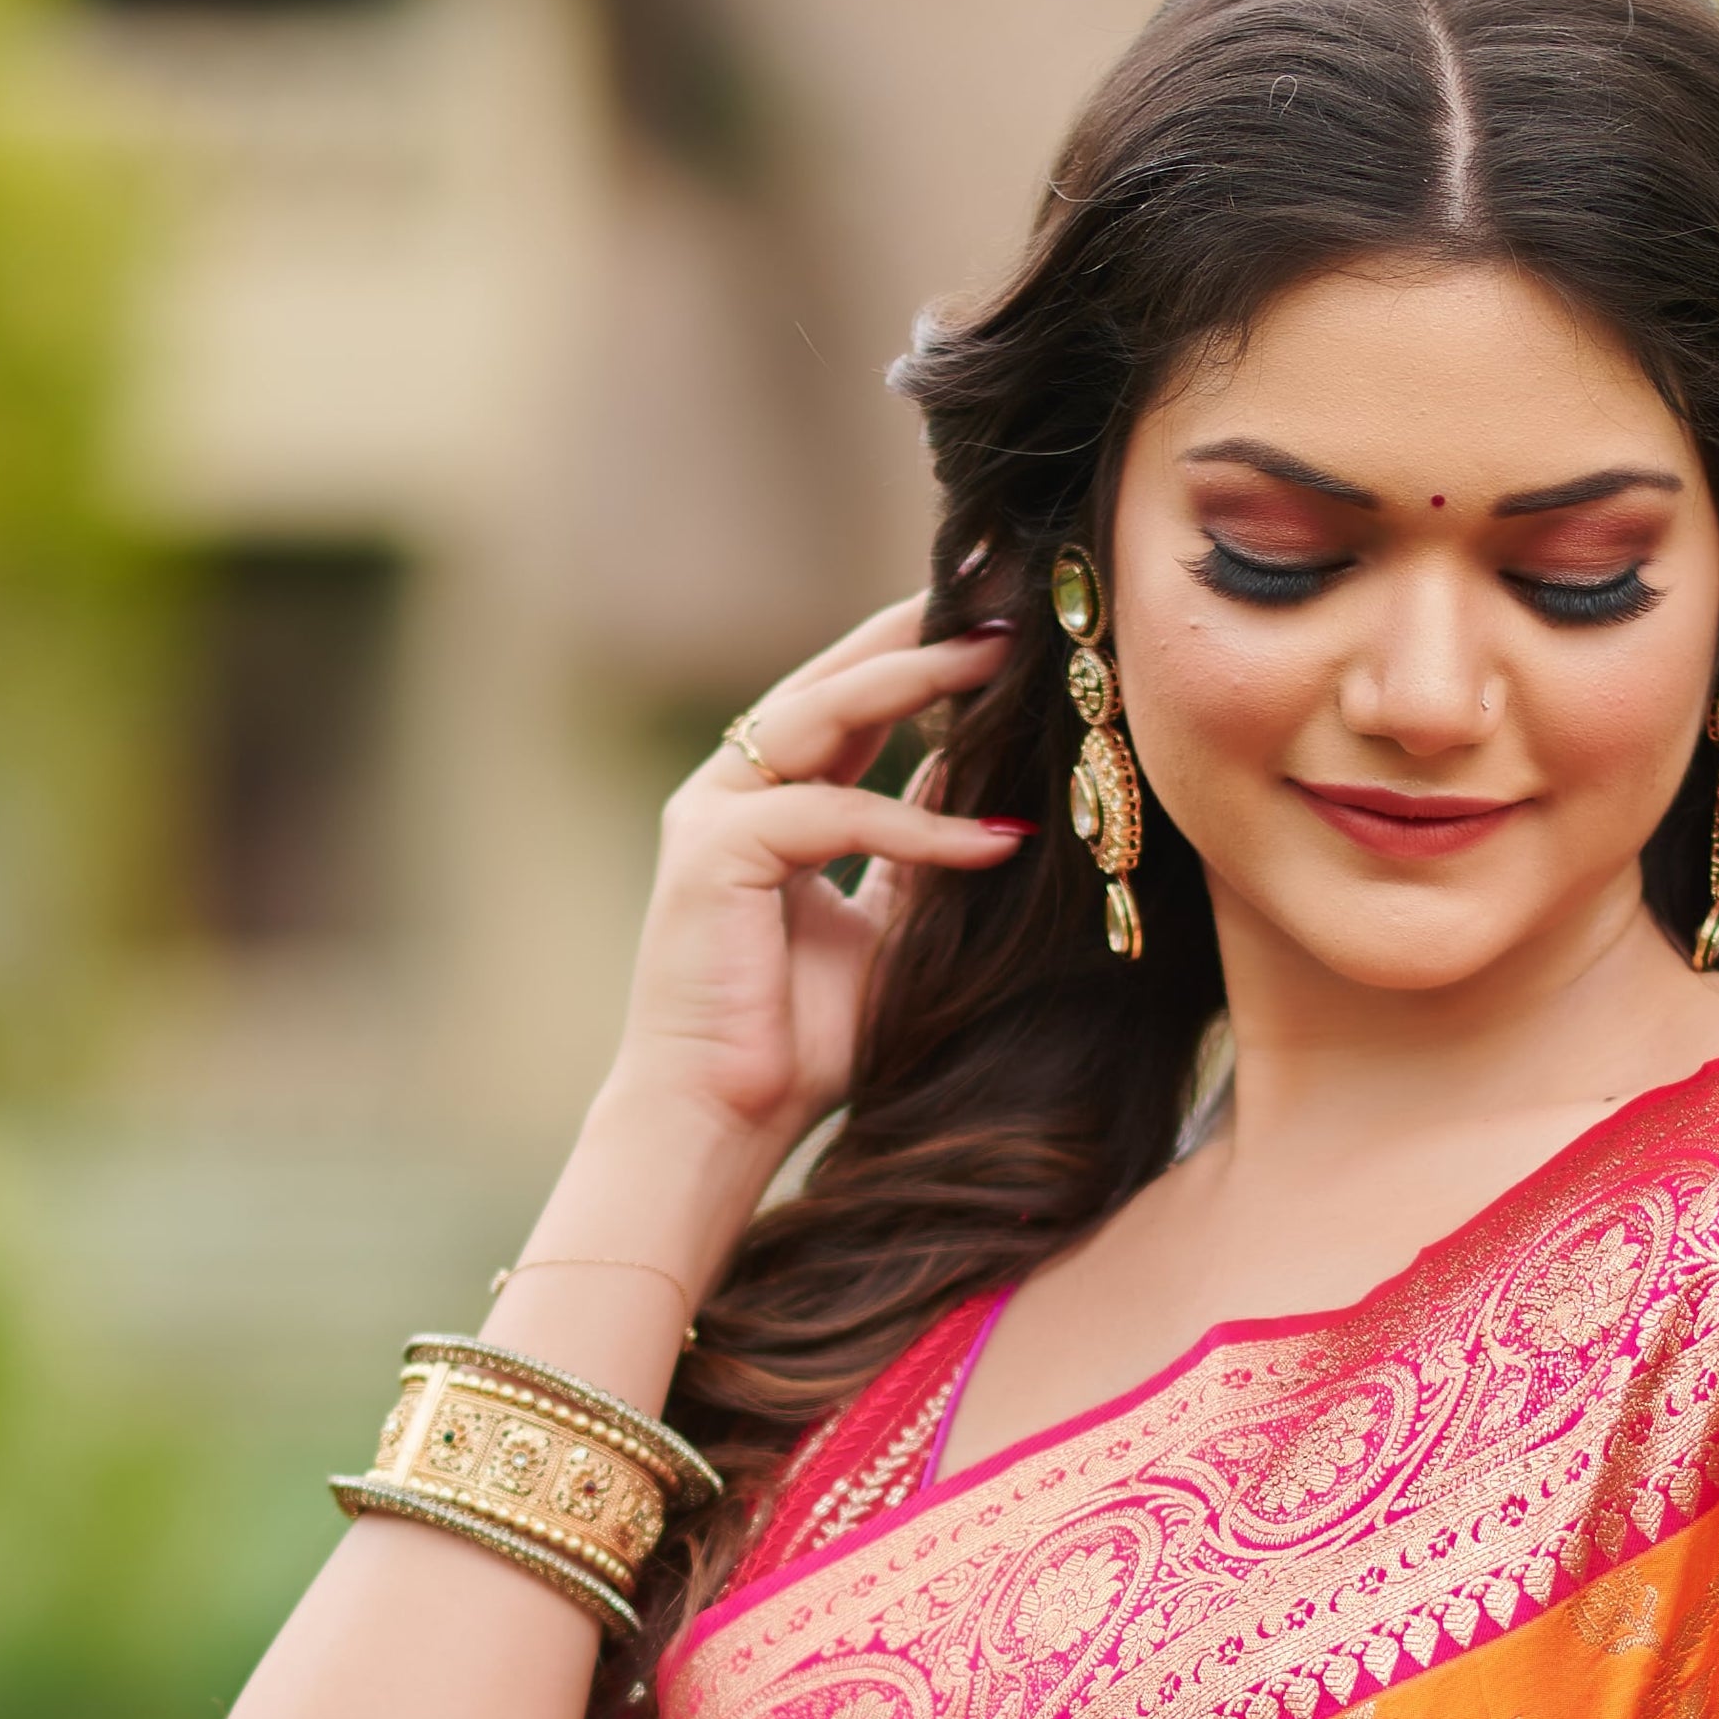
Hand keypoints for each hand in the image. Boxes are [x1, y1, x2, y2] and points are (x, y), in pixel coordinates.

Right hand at [600, 597, 1021, 1196]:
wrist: (718, 1123)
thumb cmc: (797, 1043)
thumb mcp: (886, 927)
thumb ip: (915, 852)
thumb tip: (973, 783)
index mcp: (768, 805)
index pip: (850, 706)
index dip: (920, 655)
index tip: (1003, 616)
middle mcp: (733, 795)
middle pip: (833, 684)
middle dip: (919, 633)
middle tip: (1005, 595)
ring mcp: (713, 816)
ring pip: (822, 718)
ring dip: (917, 683)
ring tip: (1002, 660)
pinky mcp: (714, 853)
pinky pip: (834, 814)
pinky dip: (917, 828)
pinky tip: (994, 842)